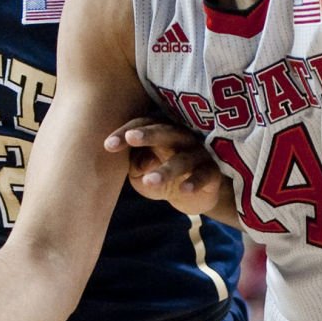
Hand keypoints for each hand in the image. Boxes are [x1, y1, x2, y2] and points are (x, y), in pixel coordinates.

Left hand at [104, 117, 222, 215]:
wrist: (194, 195)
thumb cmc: (162, 175)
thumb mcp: (142, 173)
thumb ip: (136, 165)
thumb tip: (141, 162)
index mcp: (161, 131)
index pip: (142, 125)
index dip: (125, 134)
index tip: (108, 145)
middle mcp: (182, 138)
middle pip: (165, 132)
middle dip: (148, 134)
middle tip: (131, 138)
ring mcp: (200, 154)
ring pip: (183, 159)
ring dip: (167, 169)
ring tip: (150, 181)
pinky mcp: (214, 173)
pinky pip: (206, 175)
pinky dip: (195, 182)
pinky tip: (184, 189)